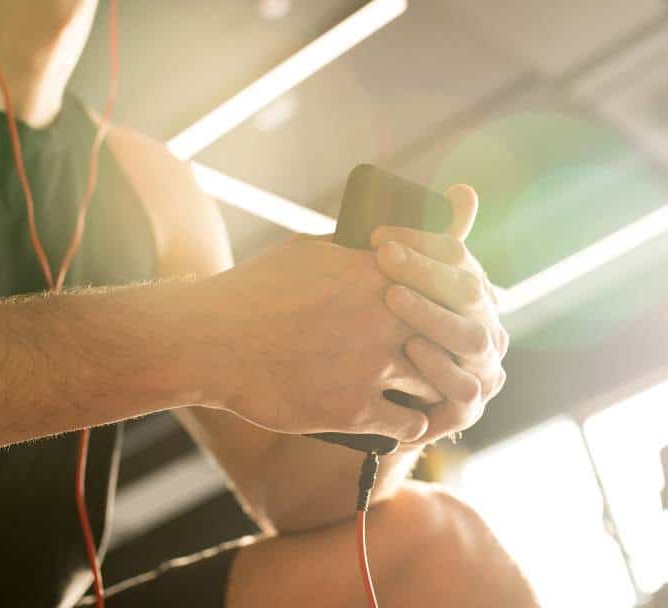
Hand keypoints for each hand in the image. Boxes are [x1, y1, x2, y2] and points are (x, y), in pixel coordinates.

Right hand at [194, 235, 438, 442]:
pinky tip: (402, 420)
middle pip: (448, 334)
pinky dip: (409, 424)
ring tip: (426, 391)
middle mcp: (386, 317)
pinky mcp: (355, 410)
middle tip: (448, 357)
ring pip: (435, 382)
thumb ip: (355, 251)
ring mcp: (373, 366)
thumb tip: (383, 243)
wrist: (212, 340)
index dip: (456, 301)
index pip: (448, 282)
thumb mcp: (309, 251)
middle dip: (449, 346)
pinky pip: (409, 424)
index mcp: (378, 272)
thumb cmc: (254, 291)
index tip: (455, 313)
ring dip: (432, 387)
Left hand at [372, 184, 507, 445]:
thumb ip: (416, 243)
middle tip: (383, 254)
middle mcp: (485, 328)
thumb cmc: (380, 333)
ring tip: (393, 297)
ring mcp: (482, 370)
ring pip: (471, 338)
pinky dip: (439, 367)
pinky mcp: (468, 408)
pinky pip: (464, 389)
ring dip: (432, 314)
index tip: (378, 234)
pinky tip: (409, 348)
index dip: (423, 241)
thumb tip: (465, 188)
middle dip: (425, 271)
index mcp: (471, 293)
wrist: (370, 402)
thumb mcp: (392, 286)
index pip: (459, 256)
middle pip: (467, 292)